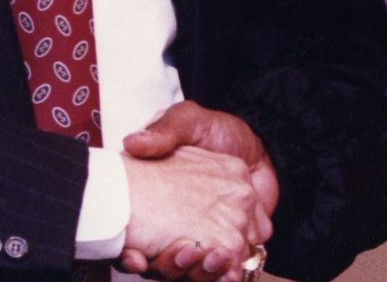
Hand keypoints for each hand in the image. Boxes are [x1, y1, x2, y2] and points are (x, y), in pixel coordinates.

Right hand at [118, 102, 276, 280]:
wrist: (255, 144)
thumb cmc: (215, 130)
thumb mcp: (186, 120)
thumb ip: (163, 131)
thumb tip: (133, 142)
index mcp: (159, 206)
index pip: (135, 241)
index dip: (132, 254)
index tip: (136, 256)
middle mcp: (179, 228)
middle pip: (165, 264)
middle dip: (168, 267)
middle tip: (181, 254)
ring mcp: (207, 238)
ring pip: (194, 272)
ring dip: (197, 273)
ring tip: (208, 258)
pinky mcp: (234, 245)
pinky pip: (228, 270)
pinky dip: (227, 275)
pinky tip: (229, 269)